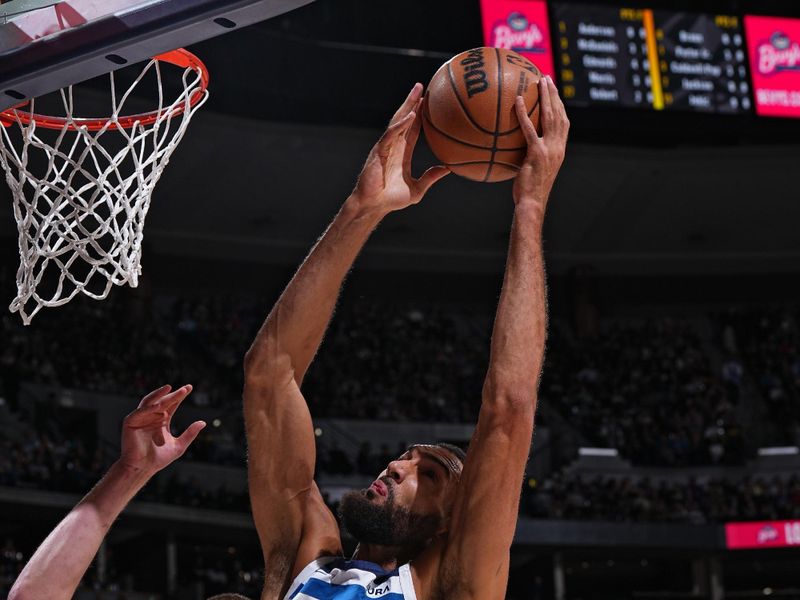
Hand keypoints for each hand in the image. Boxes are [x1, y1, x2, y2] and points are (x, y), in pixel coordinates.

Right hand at [119, 385, 204, 475]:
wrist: (142, 469)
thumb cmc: (158, 459)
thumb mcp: (179, 445)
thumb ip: (190, 434)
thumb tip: (203, 422)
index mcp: (161, 420)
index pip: (172, 405)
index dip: (179, 396)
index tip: (189, 387)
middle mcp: (151, 417)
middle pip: (163, 401)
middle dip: (174, 395)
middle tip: (185, 389)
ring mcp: (140, 418)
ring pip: (151, 402)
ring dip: (160, 395)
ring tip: (170, 388)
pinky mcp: (130, 423)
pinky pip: (139, 412)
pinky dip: (148, 408)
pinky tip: (158, 406)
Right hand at [351, 83, 448, 213]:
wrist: (373, 206)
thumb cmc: (391, 199)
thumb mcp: (417, 189)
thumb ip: (431, 177)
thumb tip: (448, 169)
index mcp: (402, 152)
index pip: (413, 129)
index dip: (421, 115)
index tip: (430, 101)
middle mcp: (394, 146)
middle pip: (404, 118)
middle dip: (412, 102)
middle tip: (423, 86)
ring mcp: (386, 147)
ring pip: (397, 121)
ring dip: (407, 106)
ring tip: (417, 92)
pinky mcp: (379, 152)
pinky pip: (391, 134)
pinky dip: (400, 125)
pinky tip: (410, 116)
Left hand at [513, 76, 569, 208]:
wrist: (532, 203)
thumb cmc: (528, 192)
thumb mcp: (534, 171)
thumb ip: (530, 157)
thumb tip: (516, 147)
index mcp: (559, 150)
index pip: (563, 123)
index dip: (560, 105)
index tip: (554, 92)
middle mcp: (558, 147)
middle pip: (559, 114)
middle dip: (554, 94)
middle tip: (547, 78)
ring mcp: (549, 149)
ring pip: (550, 117)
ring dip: (545, 96)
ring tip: (539, 81)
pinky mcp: (537, 153)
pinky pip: (529, 129)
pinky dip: (523, 113)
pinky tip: (517, 100)